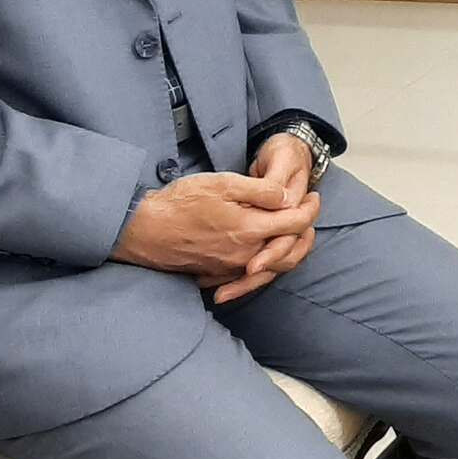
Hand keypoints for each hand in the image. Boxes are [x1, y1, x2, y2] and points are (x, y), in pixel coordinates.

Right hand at [111, 172, 318, 300]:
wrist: (143, 231)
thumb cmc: (180, 202)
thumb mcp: (222, 184)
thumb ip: (260, 191)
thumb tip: (287, 196)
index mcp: (249, 229)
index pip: (296, 223)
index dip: (311, 209)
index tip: (314, 196)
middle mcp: (245, 254)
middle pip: (291, 249)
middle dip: (306, 230)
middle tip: (309, 211)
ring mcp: (231, 268)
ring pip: (274, 265)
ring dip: (289, 248)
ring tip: (292, 229)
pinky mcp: (218, 274)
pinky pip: (252, 274)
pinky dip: (267, 262)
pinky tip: (266, 248)